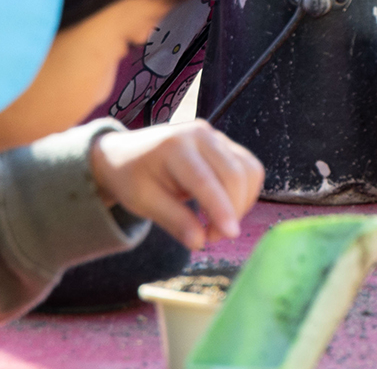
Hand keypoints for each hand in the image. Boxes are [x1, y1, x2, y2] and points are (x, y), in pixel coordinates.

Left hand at [88, 121, 262, 248]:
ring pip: (248, 170)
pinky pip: (249, 168)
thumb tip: (199, 242)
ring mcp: (215, 136)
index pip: (204, 180)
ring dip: (242, 203)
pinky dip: (245, 192)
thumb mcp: (144, 202)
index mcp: (174, 146)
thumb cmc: (132, 178)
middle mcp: (199, 134)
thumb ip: (174, 221)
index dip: (221, 209)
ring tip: (217, 224)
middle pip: (233, 174)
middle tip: (213, 238)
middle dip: (233, 211)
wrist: (126, 154)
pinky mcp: (225, 143)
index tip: (231, 235)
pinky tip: (225, 207)